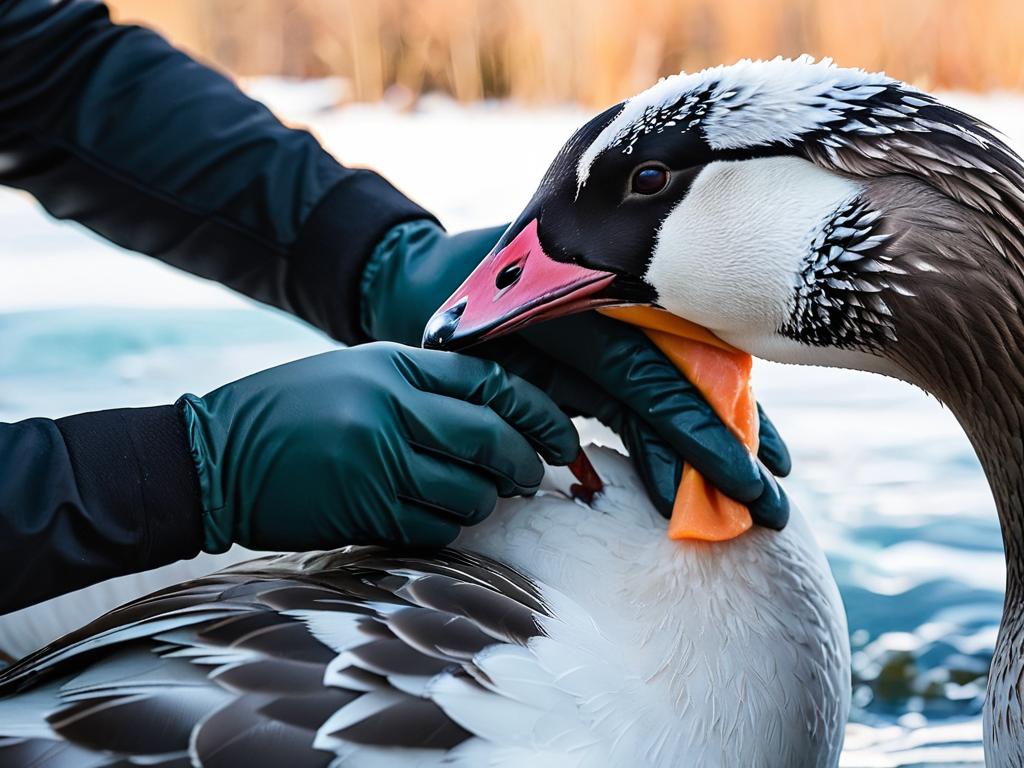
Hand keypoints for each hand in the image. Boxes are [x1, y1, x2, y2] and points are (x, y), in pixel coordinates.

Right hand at [179, 343, 578, 552]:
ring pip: (470, 493)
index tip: (559, 433)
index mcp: (391, 367)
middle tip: (533, 474)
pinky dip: (448, 527)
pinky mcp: (364, 512)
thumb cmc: (288, 410)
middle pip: (490, 440)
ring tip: (480, 495)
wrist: (213, 456)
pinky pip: (435, 528)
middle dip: (525, 462)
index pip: (490, 383)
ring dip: (486, 501)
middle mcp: (390, 411)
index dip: (536, 411)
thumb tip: (495, 416)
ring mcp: (377, 464)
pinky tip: (436, 516)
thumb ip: (421, 386)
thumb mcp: (355, 373)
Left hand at [360, 221, 790, 525]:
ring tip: (769, 483)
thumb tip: (575, 463)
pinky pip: (665, 376)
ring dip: (730, 431)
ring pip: (688, 379)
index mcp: (577, 311)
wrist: (421, 275)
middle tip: (771, 508)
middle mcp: (612, 309)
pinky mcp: (614, 334)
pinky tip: (735, 446)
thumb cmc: (437, 319)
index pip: (654, 380)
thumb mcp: (475, 355)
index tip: (740, 487)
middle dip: (731, 446)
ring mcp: (619, 317)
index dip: (699, 437)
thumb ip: (526, 397)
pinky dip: (697, 415)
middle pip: (687, 381)